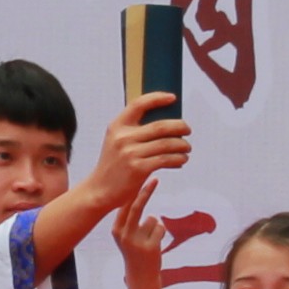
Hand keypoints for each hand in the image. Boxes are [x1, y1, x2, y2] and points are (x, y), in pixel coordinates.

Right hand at [80, 87, 190, 210]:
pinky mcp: (138, 169)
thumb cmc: (114, 165)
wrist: (100, 190)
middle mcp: (123, 137)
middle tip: (188, 130)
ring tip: (187, 148)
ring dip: (182, 145)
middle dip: (179, 126)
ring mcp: (130, 153)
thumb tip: (166, 122)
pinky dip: (178, 159)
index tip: (172, 98)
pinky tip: (182, 160)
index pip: (138, 104)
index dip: (157, 98)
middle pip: (160, 126)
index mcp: (117, 126)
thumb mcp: (116, 142)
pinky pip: (165, 160)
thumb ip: (134, 131)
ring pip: (166, 144)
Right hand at [114, 177, 170, 276]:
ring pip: (153, 219)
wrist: (140, 276)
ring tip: (149, 241)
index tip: (140, 174)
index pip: (125, 205)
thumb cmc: (134, 251)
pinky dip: (161, 234)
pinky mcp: (150, 247)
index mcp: (116, 229)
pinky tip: (154, 246)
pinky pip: (161, 228)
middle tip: (155, 178)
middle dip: (146, 191)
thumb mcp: (126, 234)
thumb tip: (136, 195)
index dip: (134, 190)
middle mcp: (124, 234)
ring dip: (155, 227)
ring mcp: (136, 241)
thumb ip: (129, 218)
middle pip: (136, 206)